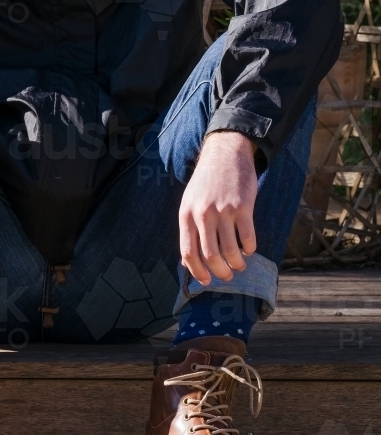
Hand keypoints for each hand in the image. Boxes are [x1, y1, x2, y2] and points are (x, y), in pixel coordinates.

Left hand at [179, 131, 257, 285]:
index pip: (188, 253)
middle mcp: (203, 214)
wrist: (225, 154)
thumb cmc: (207, 182)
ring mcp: (223, 210)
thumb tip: (189, 262)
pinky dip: (249, 249)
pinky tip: (249, 249)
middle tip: (227, 276)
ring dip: (237, 264)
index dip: (197, 272)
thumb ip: (190, 229)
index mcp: (186, 214)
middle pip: (210, 256)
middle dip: (220, 272)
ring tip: (239, 265)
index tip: (206, 281)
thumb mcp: (190, 202)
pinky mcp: (243, 207)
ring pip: (230, 251)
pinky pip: (247, 238)